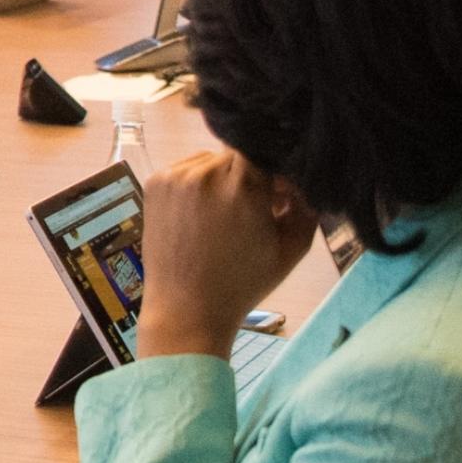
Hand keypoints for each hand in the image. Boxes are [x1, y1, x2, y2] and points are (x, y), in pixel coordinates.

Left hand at [134, 147, 317, 360]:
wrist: (186, 310)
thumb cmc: (242, 284)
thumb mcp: (291, 248)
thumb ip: (307, 206)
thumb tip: (302, 179)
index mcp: (243, 184)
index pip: (268, 151)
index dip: (278, 171)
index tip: (280, 195)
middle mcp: (206, 172)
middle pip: (240, 156)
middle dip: (251, 177)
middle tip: (256, 210)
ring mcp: (175, 176)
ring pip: (211, 161)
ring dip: (223, 179)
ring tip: (225, 217)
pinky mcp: (154, 184)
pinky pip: (186, 170)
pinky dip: (197, 185)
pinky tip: (201, 217)